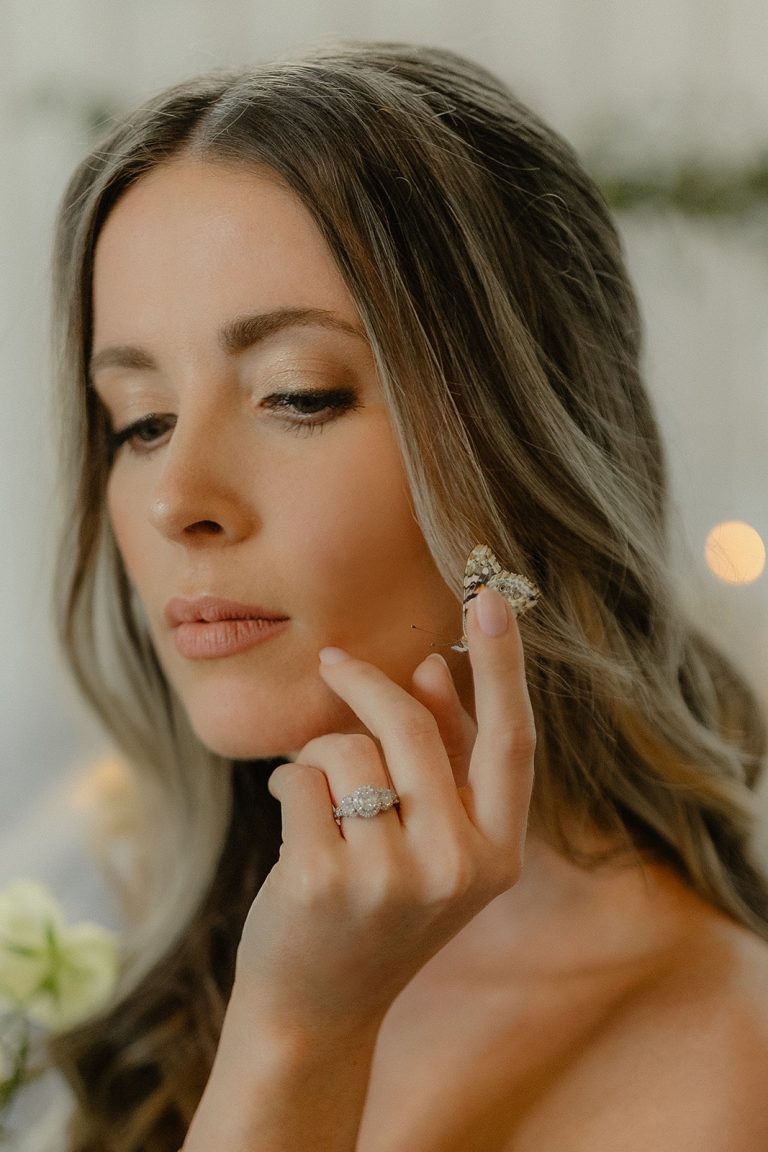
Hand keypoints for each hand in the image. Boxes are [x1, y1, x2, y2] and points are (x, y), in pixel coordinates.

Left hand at [234, 586, 534, 1033]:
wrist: (315, 1009)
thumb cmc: (376, 908)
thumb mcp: (431, 841)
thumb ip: (444, 756)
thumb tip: (432, 665)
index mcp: (499, 853)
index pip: (512, 740)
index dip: (504, 663)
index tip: (490, 593)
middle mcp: (458, 866)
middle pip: (414, 725)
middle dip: (366, 685)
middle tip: (332, 663)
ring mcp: (392, 877)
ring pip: (349, 747)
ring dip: (320, 755)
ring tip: (316, 799)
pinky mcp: (324, 879)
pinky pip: (302, 775)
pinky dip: (286, 781)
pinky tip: (289, 820)